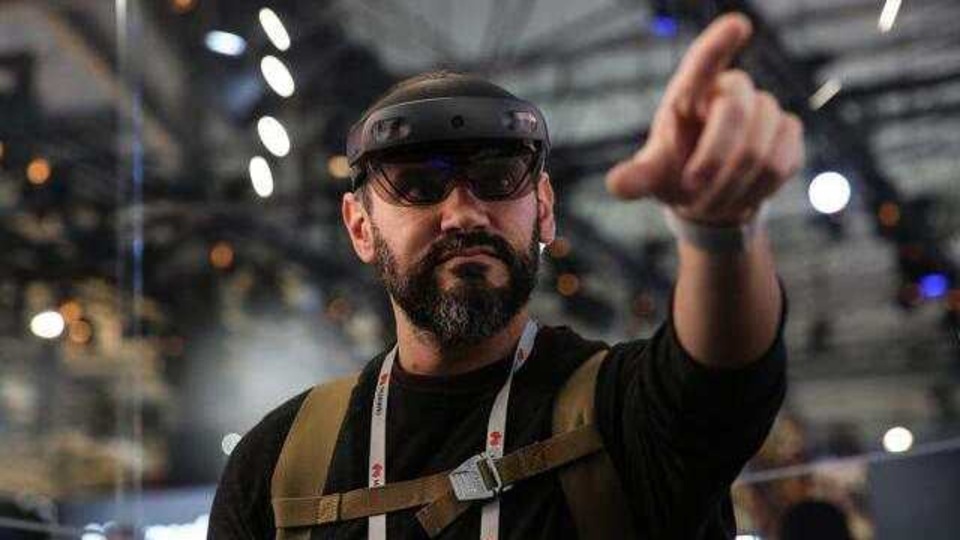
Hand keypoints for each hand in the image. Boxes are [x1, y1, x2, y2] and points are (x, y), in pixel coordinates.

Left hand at [605, 13, 804, 225]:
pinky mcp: (788, 132)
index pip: (703, 62)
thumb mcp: (651, 175)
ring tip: (711, 202)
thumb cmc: (675, 172)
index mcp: (690, 92)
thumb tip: (616, 185)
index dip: (720, 43)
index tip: (738, 25)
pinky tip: (741, 195)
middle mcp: (731, 91)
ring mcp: (765, 109)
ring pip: (759, 150)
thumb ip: (637, 178)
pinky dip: (757, 191)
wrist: (708, 195)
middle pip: (735, 115)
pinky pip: (781, 163)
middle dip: (712, 164)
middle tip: (691, 196)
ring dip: (731, 187)